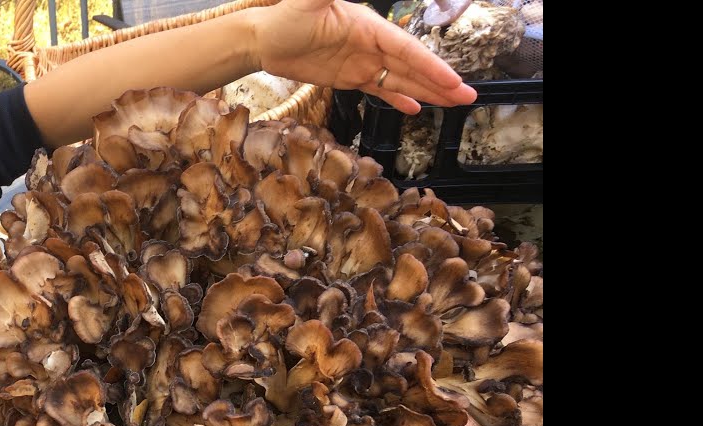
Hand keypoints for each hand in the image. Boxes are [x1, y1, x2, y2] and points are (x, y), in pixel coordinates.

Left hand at [249, 0, 476, 112]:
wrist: (264, 40)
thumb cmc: (285, 18)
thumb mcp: (308, 1)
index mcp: (369, 27)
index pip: (406, 49)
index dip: (430, 66)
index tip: (452, 80)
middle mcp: (371, 45)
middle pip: (411, 66)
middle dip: (440, 82)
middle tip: (467, 97)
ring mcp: (362, 62)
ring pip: (401, 80)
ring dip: (427, 92)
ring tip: (453, 104)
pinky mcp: (350, 78)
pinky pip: (380, 90)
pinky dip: (398, 99)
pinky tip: (416, 109)